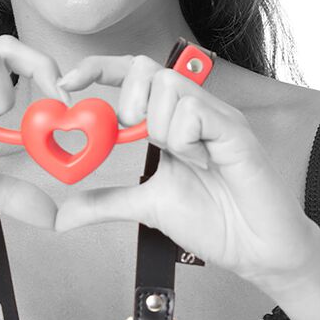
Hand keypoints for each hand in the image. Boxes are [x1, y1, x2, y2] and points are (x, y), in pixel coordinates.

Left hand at [52, 55, 319, 297]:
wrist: (256, 250)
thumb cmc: (215, 223)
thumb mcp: (147, 207)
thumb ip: (106, 202)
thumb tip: (63, 214)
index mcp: (173, 121)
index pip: (134, 76)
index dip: (99, 69)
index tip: (67, 84)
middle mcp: (195, 110)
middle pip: (148, 68)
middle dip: (129, 100)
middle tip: (137, 138)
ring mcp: (216, 117)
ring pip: (169, 87)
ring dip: (160, 128)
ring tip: (185, 161)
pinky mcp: (234, 130)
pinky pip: (195, 111)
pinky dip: (184, 140)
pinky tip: (201, 163)